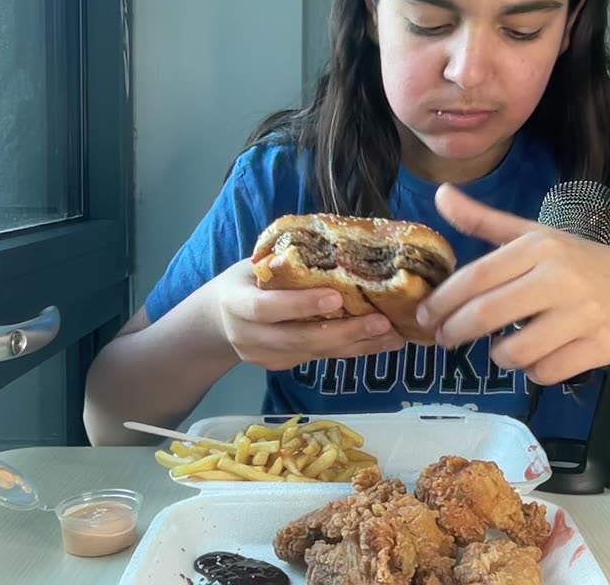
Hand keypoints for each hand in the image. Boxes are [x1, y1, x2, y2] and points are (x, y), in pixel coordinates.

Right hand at [207, 259, 405, 370]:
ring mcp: (266, 356)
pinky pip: (320, 358)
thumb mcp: (253, 264)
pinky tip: (380, 342)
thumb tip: (333, 243)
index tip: (336, 297)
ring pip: (316, 353)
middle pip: (299, 339)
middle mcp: (249, 336)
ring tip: (393, 335)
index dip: (300, 305)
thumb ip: (283, 261)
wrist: (216, 321)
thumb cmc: (243, 281)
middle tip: (381, 322)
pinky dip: (352, 350)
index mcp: (236, 304)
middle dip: (344, 332)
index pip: (267, 308)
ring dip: (358, 345)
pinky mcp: (283, 366)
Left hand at [416, 185, 609, 384]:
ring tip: (502, 347)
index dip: (443, 301)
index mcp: (541, 247)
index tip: (425, 315)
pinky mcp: (599, 347)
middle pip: (488, 315)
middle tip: (445, 339)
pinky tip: (539, 357)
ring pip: (515, 352)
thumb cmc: (580, 263)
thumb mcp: (535, 235)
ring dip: (499, 355)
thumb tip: (440, 194)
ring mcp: (583, 314)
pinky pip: (546, 372)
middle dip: (456, 331)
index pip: (476, 277)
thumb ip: (484, 220)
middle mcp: (561, 277)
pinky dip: (535, 371)